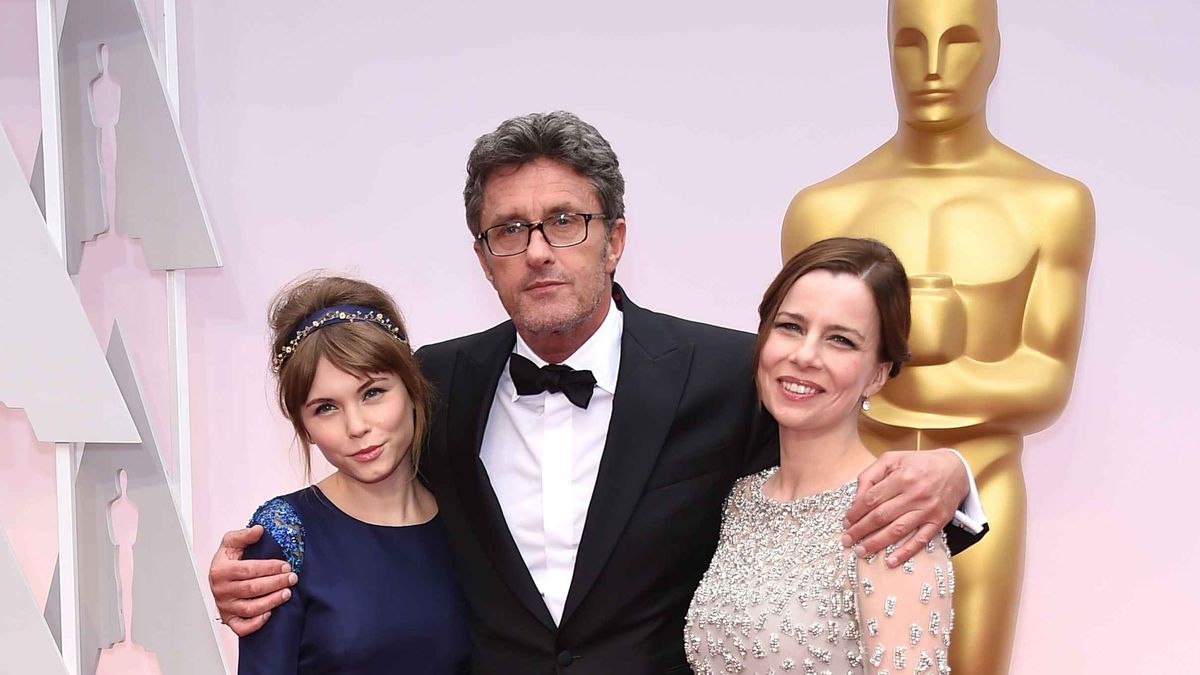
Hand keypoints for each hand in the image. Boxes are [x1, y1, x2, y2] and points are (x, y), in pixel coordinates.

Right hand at [209, 525, 296, 636]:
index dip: (270, 568)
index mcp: (220, 570)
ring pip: (250, 608)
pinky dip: (256, 623)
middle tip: (292, 578)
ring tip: (287, 593)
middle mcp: (221, 590)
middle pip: (252, 589)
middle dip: (276, 583)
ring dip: (272, 601)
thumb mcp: (231, 542)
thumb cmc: (228, 559)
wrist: (218, 575)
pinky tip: (270, 614)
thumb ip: (244, 535)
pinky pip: (242, 627)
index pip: (249, 570)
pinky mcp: (229, 619)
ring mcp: (224, 606)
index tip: (286, 565)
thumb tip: (259, 530)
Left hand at [841, 449, 967, 566]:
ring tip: (860, 551)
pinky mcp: (938, 521)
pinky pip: (920, 540)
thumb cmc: (918, 463)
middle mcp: (915, 494)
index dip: (855, 513)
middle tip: (846, 540)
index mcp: (901, 476)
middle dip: (860, 530)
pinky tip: (890, 561)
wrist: (955, 469)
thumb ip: (870, 476)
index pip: (871, 499)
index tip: (846, 522)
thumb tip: (856, 499)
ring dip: (876, 543)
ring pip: (897, 530)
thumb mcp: (892, 459)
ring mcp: (928, 509)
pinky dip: (905, 552)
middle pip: (881, 516)